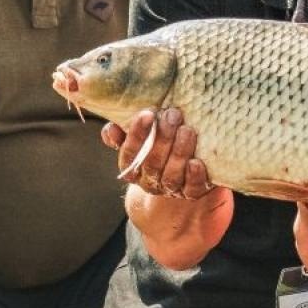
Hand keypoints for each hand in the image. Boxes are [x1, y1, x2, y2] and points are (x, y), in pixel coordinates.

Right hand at [105, 107, 220, 200]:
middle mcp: (149, 182)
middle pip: (152, 163)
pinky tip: (197, 162)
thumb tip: (111, 129)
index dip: (136, 135)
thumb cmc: (156, 147)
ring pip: (171, 176)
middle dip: (162, 138)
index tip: (147, 114)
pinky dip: (194, 176)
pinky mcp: (191, 193)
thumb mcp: (139, 140)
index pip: (129, 153)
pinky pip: (192, 189)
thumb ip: (123, 134)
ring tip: (187, 130)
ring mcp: (170, 190)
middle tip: (173, 115)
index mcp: (132, 169)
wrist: (180, 175)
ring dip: (179, 153)